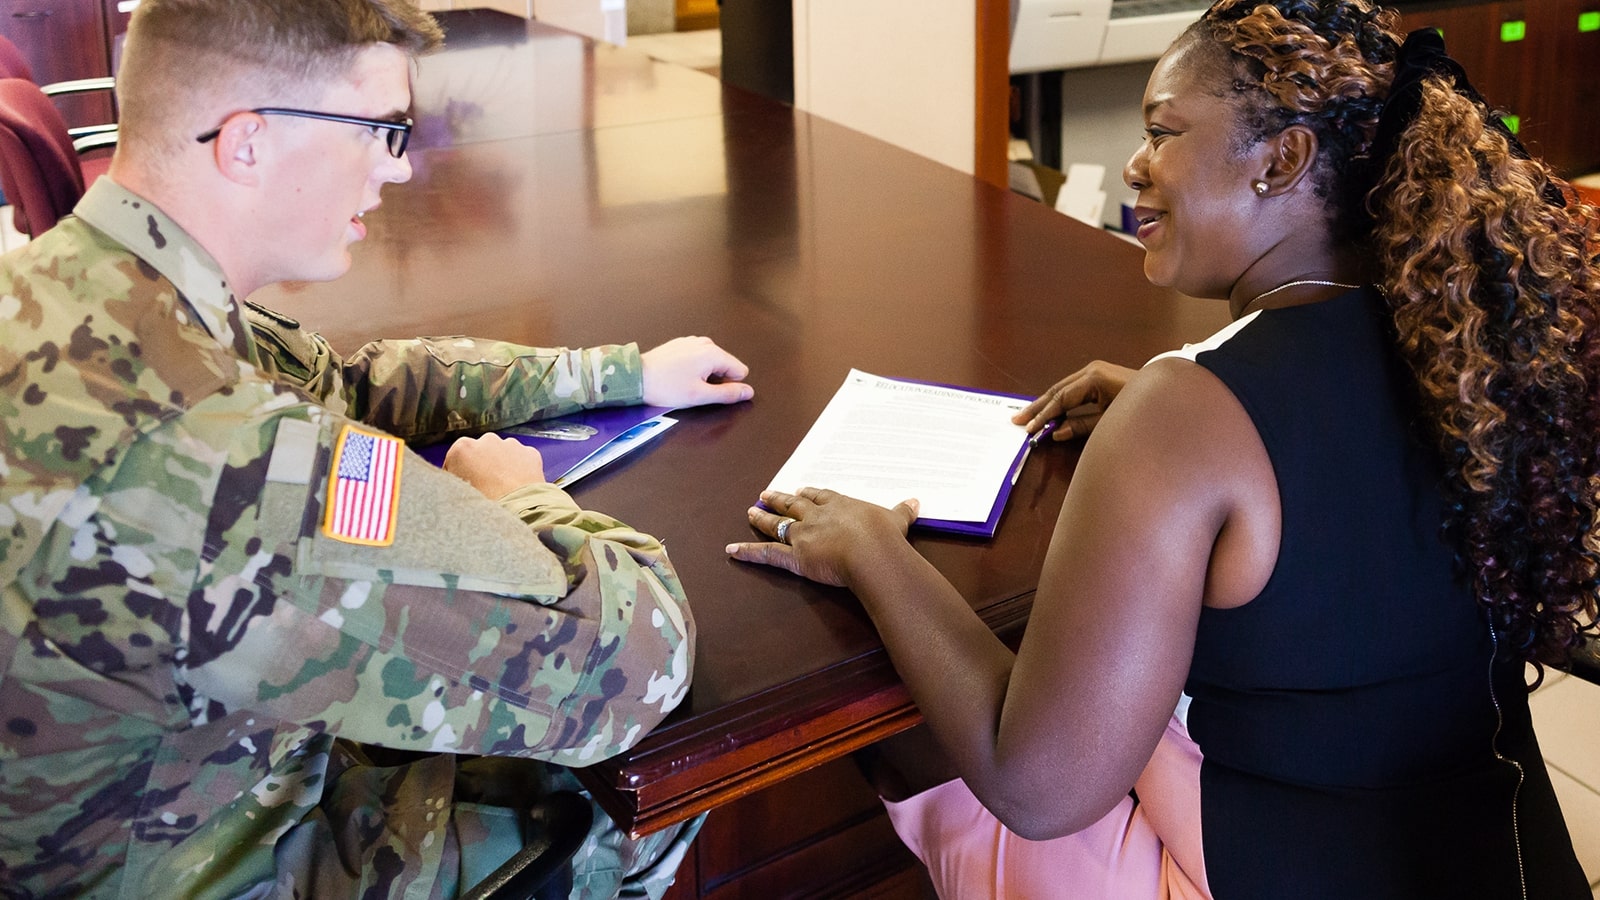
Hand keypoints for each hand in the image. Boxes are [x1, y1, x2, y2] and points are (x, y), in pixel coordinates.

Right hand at [443, 433, 546, 498]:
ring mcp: (511, 445)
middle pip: (481, 452)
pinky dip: (521, 468)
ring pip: (503, 452)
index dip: (459, 473)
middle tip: (485, 487)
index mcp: (462, 448)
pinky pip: (522, 458)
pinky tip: (518, 485)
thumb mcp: (457, 493)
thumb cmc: (486, 506)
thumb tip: (458, 480)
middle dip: (482, 465)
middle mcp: (487, 440)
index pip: (456, 459)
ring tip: (503, 488)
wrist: (518, 513)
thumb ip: (455, 479)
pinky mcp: (530, 452)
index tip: (463, 485)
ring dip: (502, 465)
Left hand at [641, 336, 753, 406]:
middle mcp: (705, 343)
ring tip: (684, 382)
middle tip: (695, 388)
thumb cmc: (666, 387)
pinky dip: (692, 368)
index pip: (740, 371)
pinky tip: (677, 374)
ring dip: (704, 374)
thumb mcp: (700, 396)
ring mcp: (692, 341)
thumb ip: (728, 394)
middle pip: (726, 365)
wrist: (636, 377)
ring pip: (711, 362)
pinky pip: (698, 358)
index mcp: (713, 353)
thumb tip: (748, 392)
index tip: (708, 391)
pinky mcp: (681, 344)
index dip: (728, 386)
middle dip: (715, 380)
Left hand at [726, 488, 918, 586]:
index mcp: (840, 504)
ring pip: (777, 524)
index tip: (802, 490)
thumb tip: (915, 502)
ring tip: (750, 512)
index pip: (820, 495)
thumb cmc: (885, 537)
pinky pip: (766, 554)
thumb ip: (902, 511)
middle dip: (779, 499)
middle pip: (794, 504)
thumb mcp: (896, 519)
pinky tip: (731, 551)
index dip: (810, 493)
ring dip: (762, 518)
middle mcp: (816, 516)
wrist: (872, 552)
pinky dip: (747, 553)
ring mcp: (803, 535)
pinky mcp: (794, 556)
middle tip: (766, 494)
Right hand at [1013, 361, 1135, 441]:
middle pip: (1057, 390)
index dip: (1044, 415)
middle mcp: (1091, 370)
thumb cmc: (1141, 409)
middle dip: (1038, 407)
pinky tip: (1048, 409)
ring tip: (1027, 416)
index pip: (1061, 399)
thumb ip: (1082, 426)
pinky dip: (1059, 400)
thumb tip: (1057, 432)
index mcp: (1094, 379)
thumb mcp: (1110, 421)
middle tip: (1018, 420)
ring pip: (1062, 388)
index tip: (1030, 428)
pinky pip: (1072, 388)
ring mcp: (1094, 371)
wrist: (1166, 394)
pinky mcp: (1098, 375)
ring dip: (1045, 403)